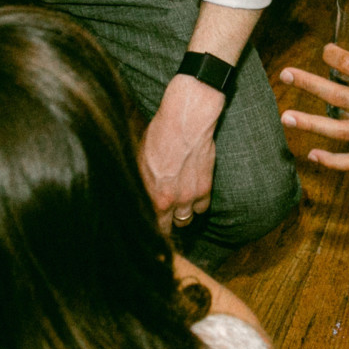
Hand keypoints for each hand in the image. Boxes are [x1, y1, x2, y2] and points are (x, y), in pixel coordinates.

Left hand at [141, 75, 223, 229]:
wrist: (185, 121)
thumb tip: (142, 191)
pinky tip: (194, 196)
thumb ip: (144, 181)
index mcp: (155, 196)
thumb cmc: (160, 136)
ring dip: (184, 214)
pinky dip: (198, 204)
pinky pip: (203, 206)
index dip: (156, 227)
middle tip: (168, 216)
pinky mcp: (206, 186)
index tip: (156, 224)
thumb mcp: (141, 159)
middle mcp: (174, 201)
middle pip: (174, 225)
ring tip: (181, 207)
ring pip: (188, 218)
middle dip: (170, 222)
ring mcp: (191, 195)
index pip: (156, 225)